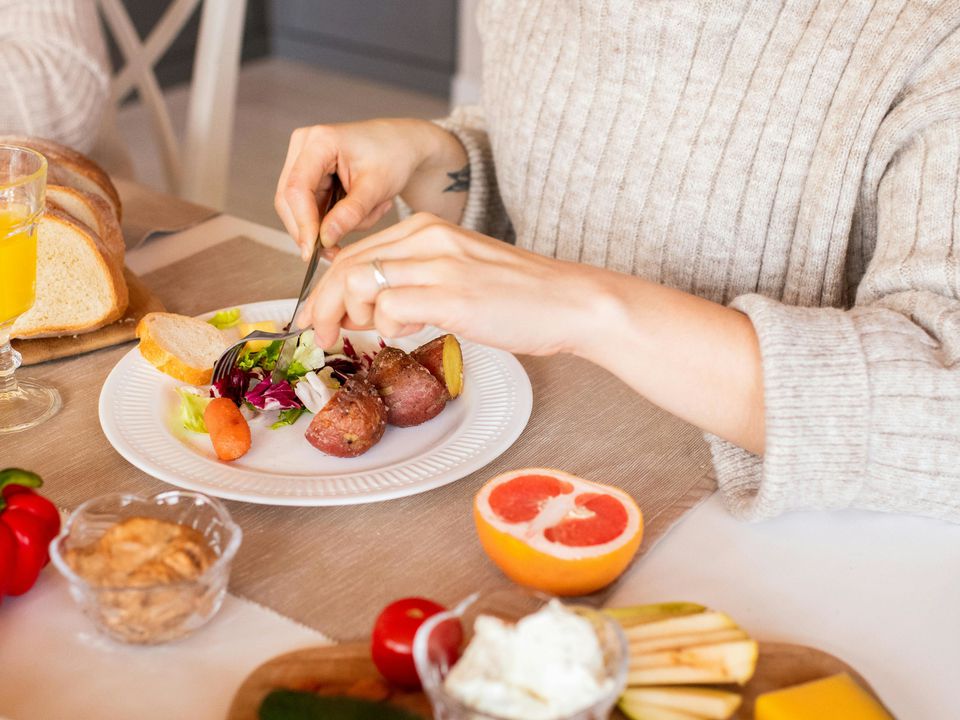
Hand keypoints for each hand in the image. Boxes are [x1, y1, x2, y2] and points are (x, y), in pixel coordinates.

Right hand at [275, 119, 467, 258]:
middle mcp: (304, 145)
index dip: (302, 222)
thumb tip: (324, 239)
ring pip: (298, 207)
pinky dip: (331, 218)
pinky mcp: (309, 174)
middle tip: (334, 253)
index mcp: (319, 141)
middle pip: (289, 199)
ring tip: (368, 214)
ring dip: (326, 224)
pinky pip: (310, 206)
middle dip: (310, 229)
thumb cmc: (392, 157)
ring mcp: (303, 159)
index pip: (297, 188)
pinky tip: (360, 210)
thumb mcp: (376, 188)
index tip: (312, 250)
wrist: (400, 145)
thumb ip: (350, 214)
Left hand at [298, 213, 608, 356]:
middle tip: (321, 335)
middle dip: (322, 305)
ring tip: (366, 335)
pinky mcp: (453, 296)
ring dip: (349, 317)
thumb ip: (416, 279)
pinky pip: (389, 308)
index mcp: (427, 228)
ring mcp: (440, 265)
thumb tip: (370, 308)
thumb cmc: (519, 295)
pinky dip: (385, 326)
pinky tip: (407, 331)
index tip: (319, 316)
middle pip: (346, 266)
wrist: (570, 301)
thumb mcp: (460, 272)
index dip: (325, 289)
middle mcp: (428, 238)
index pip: (354, 252)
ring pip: (359, 283)